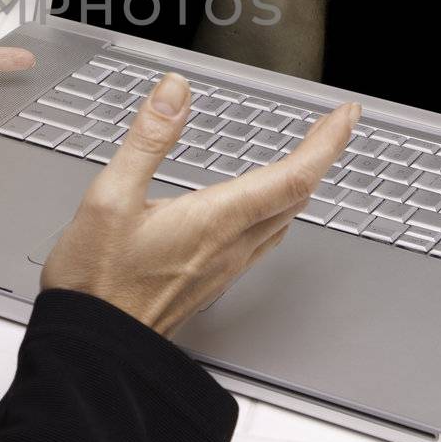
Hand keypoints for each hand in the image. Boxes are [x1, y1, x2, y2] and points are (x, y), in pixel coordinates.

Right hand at [41, 73, 359, 336]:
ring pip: (285, 220)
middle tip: (335, 124)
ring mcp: (225, 267)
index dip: (326, 143)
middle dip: (323, 154)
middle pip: (298, 196)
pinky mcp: (213, 280)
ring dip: (303, 183)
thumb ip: (147, 140)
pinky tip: (264, 204)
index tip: (345, 115)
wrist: (95, 349)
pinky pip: (264, 239)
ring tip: (307, 156)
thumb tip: (175, 92)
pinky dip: (279, 208)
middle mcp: (230, 246)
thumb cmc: (96, 282)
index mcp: (214, 220)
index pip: (292, 177)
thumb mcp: (109, 197)